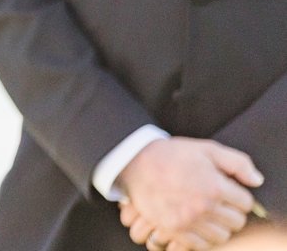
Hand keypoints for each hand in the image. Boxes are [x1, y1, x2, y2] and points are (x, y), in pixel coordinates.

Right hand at [117, 138, 261, 249]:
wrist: (133, 163)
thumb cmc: (171, 154)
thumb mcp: (206, 148)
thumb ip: (236, 162)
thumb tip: (256, 181)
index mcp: (214, 186)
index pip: (246, 203)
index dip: (239, 196)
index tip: (228, 190)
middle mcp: (204, 206)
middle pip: (237, 222)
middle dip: (232, 212)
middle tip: (219, 202)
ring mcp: (189, 220)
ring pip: (222, 236)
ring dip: (219, 226)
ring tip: (208, 213)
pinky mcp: (175, 230)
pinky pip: (202, 245)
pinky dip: (203, 237)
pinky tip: (196, 222)